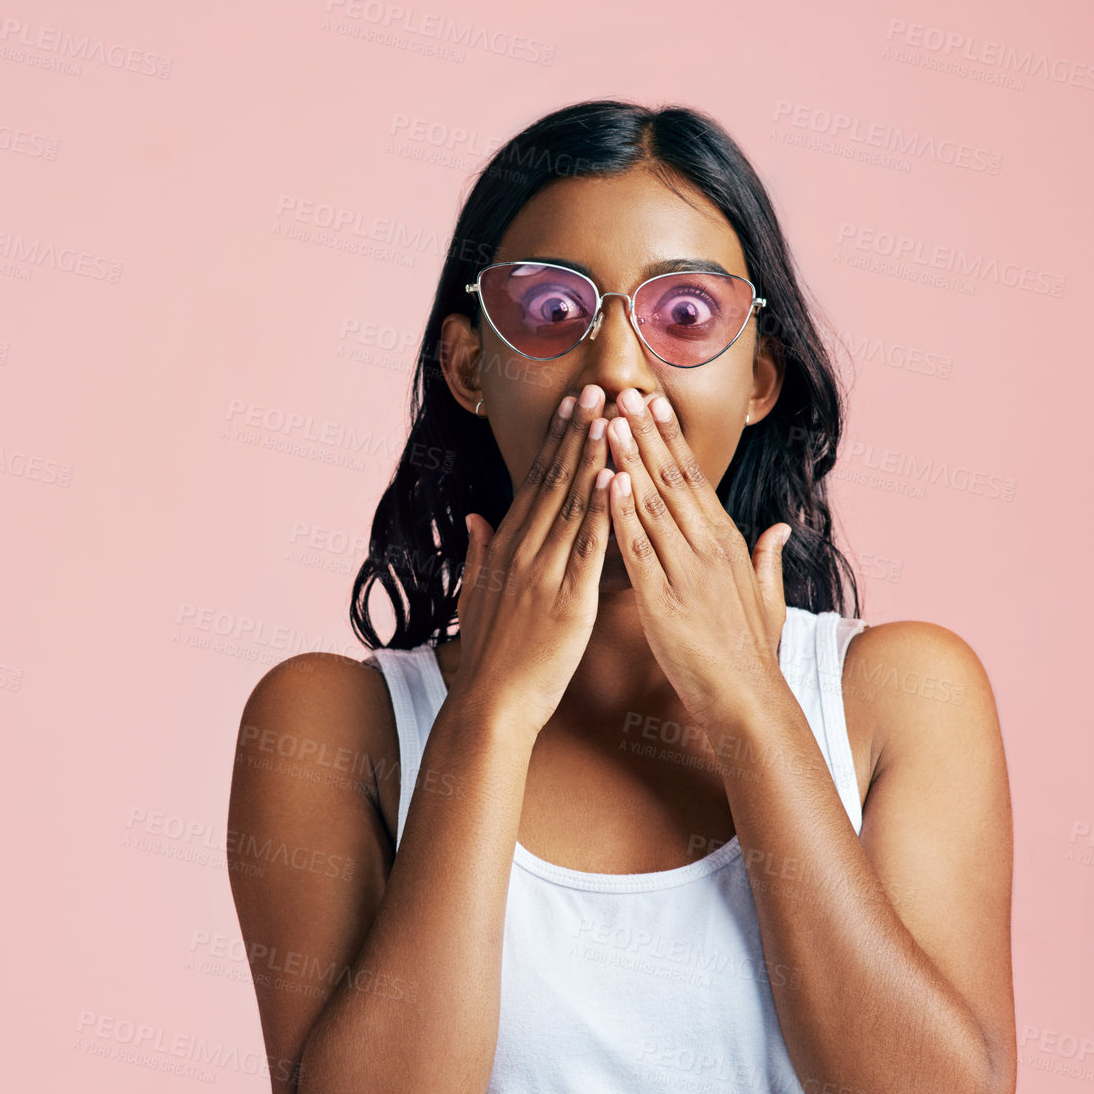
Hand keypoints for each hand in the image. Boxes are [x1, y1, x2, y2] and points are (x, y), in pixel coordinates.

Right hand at [453, 385, 615, 735]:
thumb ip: (479, 555)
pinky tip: (616, 480)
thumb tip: (478, 520)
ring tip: (611, 416)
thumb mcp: (477, 598)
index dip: (556, 441)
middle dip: (577, 432)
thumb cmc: (490, 658)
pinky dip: (602, 511)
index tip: (573, 405)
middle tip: (597, 388)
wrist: (490, 705)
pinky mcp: (567, 601)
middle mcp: (522, 552)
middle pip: (553, 481)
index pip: (534, 483)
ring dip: (593, 457)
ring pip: (571, 504)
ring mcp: (543, 574)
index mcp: (506, 550)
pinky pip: (587, 548)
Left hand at [604, 391, 791, 731]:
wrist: (748, 699)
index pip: (695, 479)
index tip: (653, 403)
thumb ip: (767, 559)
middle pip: (673, 479)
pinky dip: (621, 514)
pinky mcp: (663, 601)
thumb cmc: (751, 654)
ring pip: (653, 504)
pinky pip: (638, 549)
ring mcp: (687, 572)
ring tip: (607, 421)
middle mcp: (709, 549)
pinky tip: (606, 483)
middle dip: (646, 433)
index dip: (670, 439)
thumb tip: (779, 528)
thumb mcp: (767, 598)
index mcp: (728, 544)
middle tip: (624, 391)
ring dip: (628, 460)